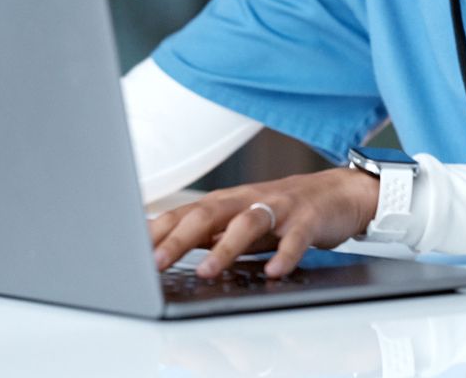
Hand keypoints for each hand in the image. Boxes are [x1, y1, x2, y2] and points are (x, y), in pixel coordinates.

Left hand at [150, 167, 379, 278]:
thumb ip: (205, 232)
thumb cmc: (280, 211)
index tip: (129, 251)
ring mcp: (278, 207)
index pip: (185, 213)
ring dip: (225, 246)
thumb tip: (159, 246)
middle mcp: (248, 200)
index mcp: (227, 202)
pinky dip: (285, 254)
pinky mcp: (307, 218)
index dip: (158, 231)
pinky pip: (295, 237)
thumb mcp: (239, 220)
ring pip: (248, 222)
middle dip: (180, 237)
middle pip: (209, 212)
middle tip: (156, 262)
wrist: (336, 192)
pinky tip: (274, 272)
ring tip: (205, 270)